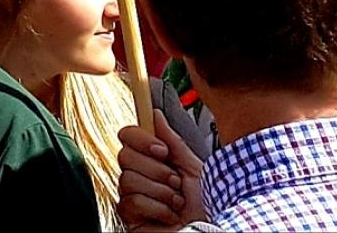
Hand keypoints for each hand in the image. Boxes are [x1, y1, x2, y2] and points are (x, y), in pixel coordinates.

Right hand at [116, 116, 204, 230]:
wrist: (211, 230)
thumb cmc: (207, 206)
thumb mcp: (194, 168)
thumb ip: (173, 142)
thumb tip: (155, 115)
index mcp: (152, 160)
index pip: (128, 136)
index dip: (141, 139)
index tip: (162, 151)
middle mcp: (139, 176)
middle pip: (125, 155)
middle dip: (157, 170)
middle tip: (175, 182)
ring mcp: (132, 195)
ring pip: (129, 179)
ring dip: (162, 192)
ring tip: (177, 202)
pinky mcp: (130, 217)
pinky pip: (133, 202)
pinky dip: (158, 209)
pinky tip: (169, 215)